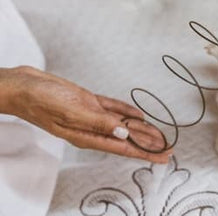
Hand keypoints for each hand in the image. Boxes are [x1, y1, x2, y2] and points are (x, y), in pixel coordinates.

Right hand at [0, 66, 169, 162]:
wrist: (24, 85)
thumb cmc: (41, 100)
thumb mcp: (72, 112)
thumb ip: (99, 123)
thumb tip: (124, 133)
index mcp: (88, 135)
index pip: (125, 147)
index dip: (146, 152)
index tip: (162, 156)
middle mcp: (92, 127)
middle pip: (128, 137)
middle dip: (149, 143)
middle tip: (168, 147)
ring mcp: (91, 114)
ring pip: (123, 123)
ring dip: (142, 128)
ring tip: (158, 134)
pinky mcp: (88, 102)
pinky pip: (113, 108)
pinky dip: (127, 111)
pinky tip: (138, 114)